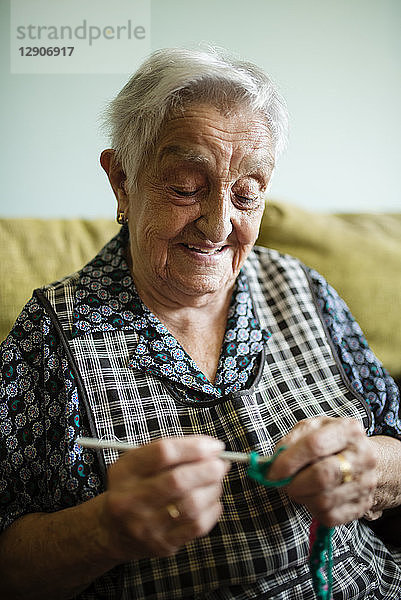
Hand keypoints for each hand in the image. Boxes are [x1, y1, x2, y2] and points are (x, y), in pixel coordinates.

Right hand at [98, 436, 228, 561]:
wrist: (113, 530)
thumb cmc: (134, 487)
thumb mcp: (137, 463)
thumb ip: (169, 452)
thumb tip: (210, 448)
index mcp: (125, 472)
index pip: (163, 453)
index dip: (194, 447)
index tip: (214, 445)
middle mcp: (132, 499)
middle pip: (178, 480)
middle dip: (208, 469)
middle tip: (221, 464)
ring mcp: (146, 525)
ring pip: (192, 504)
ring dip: (213, 488)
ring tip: (216, 481)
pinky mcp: (162, 544)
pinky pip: (197, 526)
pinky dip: (212, 509)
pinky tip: (212, 500)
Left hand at [267, 417, 377, 526]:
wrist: (363, 458)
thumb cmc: (331, 442)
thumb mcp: (311, 430)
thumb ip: (291, 441)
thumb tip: (273, 463)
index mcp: (349, 430)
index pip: (315, 445)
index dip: (289, 461)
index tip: (272, 471)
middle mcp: (363, 456)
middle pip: (322, 476)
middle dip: (294, 484)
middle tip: (282, 484)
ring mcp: (366, 482)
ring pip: (324, 500)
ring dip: (302, 497)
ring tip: (297, 488)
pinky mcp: (362, 505)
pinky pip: (329, 516)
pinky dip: (313, 509)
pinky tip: (311, 497)